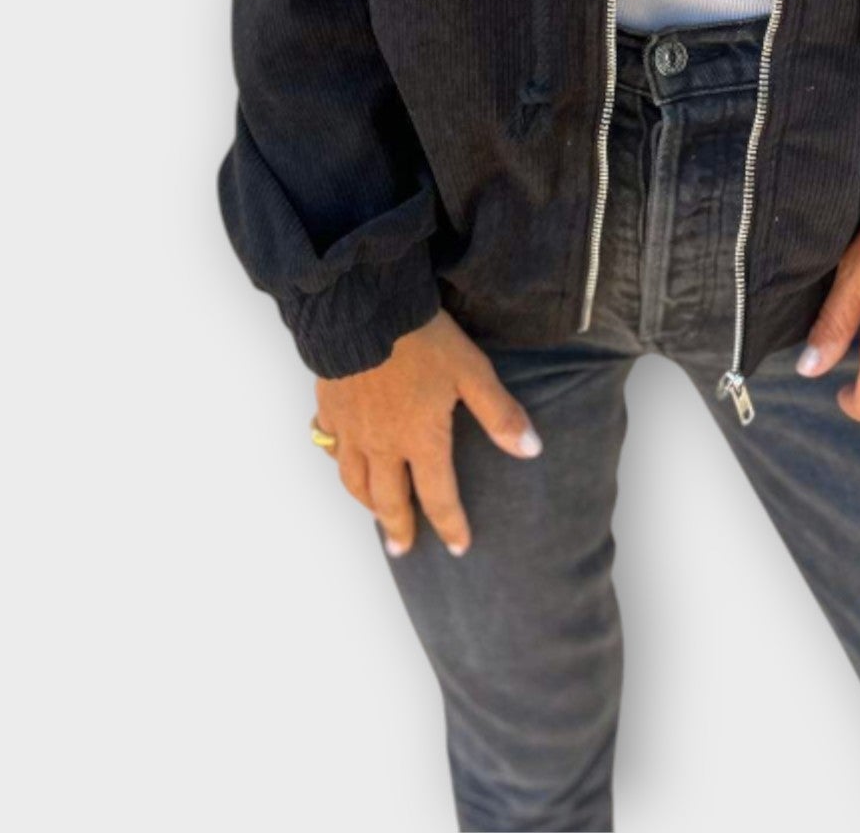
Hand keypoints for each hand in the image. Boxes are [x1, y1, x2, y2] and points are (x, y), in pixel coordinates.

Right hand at [315, 310, 540, 555]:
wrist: (362, 310)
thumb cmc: (422, 341)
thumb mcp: (472, 371)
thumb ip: (499, 413)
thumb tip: (531, 451)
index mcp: (420, 440)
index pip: (438, 496)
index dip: (450, 525)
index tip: (459, 547)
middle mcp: (381, 445)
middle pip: (387, 499)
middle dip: (399, 528)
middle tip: (402, 549)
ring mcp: (350, 429)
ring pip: (353, 479)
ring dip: (366, 501)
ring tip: (375, 511)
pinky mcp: (328, 406)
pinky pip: (329, 445)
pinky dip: (339, 460)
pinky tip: (343, 458)